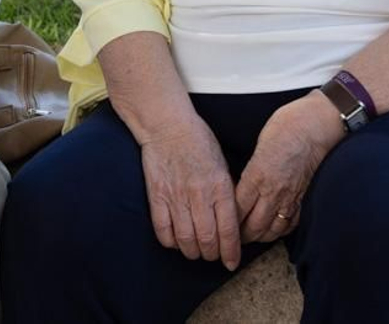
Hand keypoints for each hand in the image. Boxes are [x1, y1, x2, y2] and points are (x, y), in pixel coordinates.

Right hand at [138, 114, 241, 269]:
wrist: (167, 126)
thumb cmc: (198, 141)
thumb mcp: (222, 164)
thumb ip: (226, 192)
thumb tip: (231, 219)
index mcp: (220, 186)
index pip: (228, 229)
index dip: (231, 252)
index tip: (231, 262)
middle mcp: (199, 194)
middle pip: (207, 240)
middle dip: (212, 255)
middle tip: (213, 255)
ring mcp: (176, 197)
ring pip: (186, 240)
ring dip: (193, 252)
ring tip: (196, 251)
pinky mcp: (157, 197)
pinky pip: (163, 231)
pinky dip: (171, 243)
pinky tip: (177, 240)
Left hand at [234, 91, 342, 243]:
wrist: (316, 126)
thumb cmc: (286, 127)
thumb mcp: (259, 146)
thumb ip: (250, 170)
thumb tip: (241, 185)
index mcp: (257, 176)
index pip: (237, 210)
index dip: (228, 221)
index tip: (220, 224)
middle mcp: (273, 192)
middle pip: (253, 226)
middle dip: (241, 235)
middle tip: (231, 237)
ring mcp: (291, 198)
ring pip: (272, 230)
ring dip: (259, 236)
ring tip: (250, 236)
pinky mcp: (304, 199)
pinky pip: (290, 224)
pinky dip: (279, 231)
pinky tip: (273, 229)